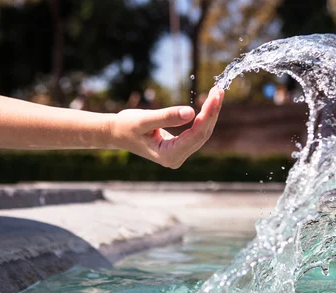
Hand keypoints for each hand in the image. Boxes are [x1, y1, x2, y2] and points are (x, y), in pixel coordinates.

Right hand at [108, 87, 223, 168]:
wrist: (116, 133)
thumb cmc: (127, 126)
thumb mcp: (144, 119)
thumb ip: (167, 117)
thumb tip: (191, 112)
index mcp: (168, 155)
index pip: (196, 134)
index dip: (208, 115)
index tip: (215, 95)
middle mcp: (176, 159)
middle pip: (202, 135)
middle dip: (212, 112)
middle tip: (219, 90)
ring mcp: (179, 155)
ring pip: (201, 133)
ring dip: (210, 114)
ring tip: (217, 93)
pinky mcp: (179, 148)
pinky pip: (196, 132)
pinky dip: (204, 117)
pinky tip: (209, 104)